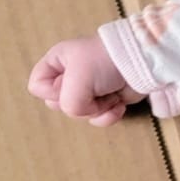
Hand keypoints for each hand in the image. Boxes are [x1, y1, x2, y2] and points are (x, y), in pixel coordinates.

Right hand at [27, 35, 145, 128]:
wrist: (142, 62)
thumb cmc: (106, 62)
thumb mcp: (77, 80)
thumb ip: (67, 103)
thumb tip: (80, 112)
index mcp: (57, 62)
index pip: (37, 86)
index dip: (51, 92)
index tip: (69, 83)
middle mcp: (70, 75)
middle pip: (58, 104)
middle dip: (77, 103)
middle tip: (91, 89)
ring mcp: (88, 89)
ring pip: (78, 114)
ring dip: (96, 109)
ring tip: (109, 95)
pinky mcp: (106, 100)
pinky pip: (97, 118)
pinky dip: (108, 115)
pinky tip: (118, 105)